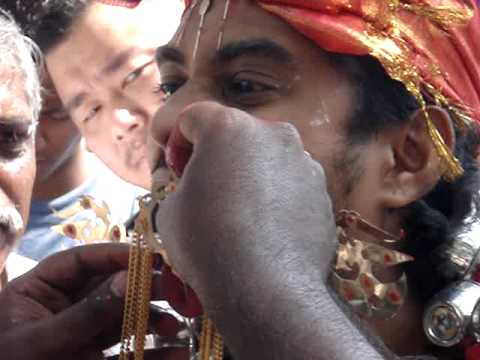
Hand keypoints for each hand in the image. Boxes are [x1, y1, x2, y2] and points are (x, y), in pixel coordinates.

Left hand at [0, 244, 191, 359]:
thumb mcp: (43, 341)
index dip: (114, 255)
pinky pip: (127, 350)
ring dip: (154, 318)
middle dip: (144, 286)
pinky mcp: (95, 356)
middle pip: (110, 286)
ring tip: (178, 322)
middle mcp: (65, 307)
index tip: (149, 258)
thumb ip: (86, 312)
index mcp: (39, 291)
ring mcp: (82, 333)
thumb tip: (129, 279)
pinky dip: (153, 353)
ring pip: (124, 316)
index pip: (80, 261)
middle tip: (175, 288)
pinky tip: (177, 352)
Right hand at [154, 101, 338, 356]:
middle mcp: (274, 135)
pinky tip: (266, 229)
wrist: (265, 287)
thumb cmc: (207, 242)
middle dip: (217, 156)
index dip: (177, 140)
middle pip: (236, 135)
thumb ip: (183, 184)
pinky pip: (291, 186)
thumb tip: (197, 188)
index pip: (195, 117)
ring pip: (268, 160)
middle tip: (206, 189)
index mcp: (229, 128)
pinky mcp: (322, 192)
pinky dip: (277, 198)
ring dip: (250, 176)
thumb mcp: (171, 210)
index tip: (176, 168)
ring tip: (240, 214)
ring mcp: (304, 163)